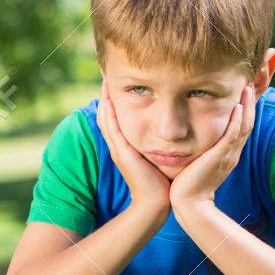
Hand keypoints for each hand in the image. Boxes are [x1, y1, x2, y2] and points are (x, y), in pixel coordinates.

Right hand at [97, 81, 172, 213]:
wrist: (157, 202)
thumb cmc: (162, 181)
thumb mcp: (158, 156)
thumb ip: (159, 142)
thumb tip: (170, 129)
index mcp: (126, 145)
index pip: (115, 117)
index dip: (113, 99)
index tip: (116, 80)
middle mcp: (119, 145)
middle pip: (106, 114)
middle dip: (105, 94)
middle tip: (105, 73)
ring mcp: (118, 149)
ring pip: (106, 118)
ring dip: (104, 98)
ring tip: (104, 79)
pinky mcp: (122, 153)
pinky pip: (111, 128)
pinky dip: (108, 112)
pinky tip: (108, 98)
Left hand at [170, 84, 254, 208]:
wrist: (188, 204)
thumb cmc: (187, 185)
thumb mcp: (198, 163)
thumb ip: (200, 150)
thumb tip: (193, 138)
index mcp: (228, 154)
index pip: (241, 128)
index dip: (244, 110)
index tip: (242, 93)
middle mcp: (232, 154)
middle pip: (247, 124)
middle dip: (249, 104)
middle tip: (249, 84)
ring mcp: (228, 156)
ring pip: (243, 127)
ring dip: (246, 106)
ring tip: (246, 88)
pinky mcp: (219, 158)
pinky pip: (232, 136)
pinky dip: (236, 121)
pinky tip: (238, 107)